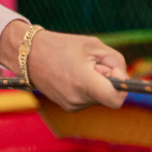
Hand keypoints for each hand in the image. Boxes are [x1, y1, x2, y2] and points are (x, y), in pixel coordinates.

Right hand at [0, 22, 126, 110]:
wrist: (29, 55)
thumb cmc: (63, 46)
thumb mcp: (94, 45)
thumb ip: (117, 62)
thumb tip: (122, 80)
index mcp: (84, 82)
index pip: (116, 99)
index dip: (122, 87)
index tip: (116, 73)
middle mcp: (78, 99)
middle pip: (109, 96)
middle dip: (107, 80)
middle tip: (91, 64)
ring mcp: (72, 105)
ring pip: (99, 97)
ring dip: (96, 83)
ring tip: (79, 68)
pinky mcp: (68, 106)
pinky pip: (88, 99)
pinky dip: (87, 88)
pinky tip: (73, 75)